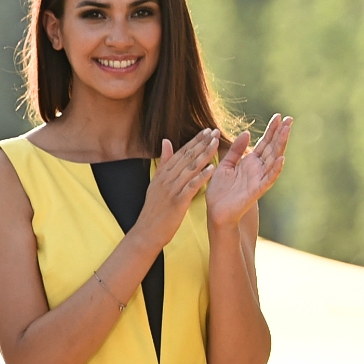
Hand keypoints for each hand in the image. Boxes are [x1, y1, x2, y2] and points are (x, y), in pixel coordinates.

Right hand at [136, 130, 220, 246]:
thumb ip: (164, 163)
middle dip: (202, 143)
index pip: (181, 153)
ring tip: (215, 143)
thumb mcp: (156, 183)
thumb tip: (166, 141)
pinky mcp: (177, 202)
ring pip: (190, 168)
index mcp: (163, 173)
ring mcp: (171, 190)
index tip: (207, 130)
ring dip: (204, 154)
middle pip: (186, 157)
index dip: (195, 141)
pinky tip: (212, 168)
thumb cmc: (155, 209)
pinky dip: (201, 177)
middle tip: (214, 131)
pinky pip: (191, 187)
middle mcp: (166, 178)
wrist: (147, 232)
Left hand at [206, 115, 293, 230]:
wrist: (216, 212)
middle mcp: (258, 169)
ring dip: (280, 146)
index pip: (264, 142)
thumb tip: (247, 132)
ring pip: (273, 159)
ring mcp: (259, 179)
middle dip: (281, 133)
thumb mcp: (226, 165)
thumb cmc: (220, 191)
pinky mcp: (257, 190)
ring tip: (286, 131)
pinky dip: (275, 170)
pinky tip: (281, 159)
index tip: (279, 116)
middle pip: (272, 148)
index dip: (272, 130)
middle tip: (289, 118)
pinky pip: (268, 179)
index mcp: (250, 162)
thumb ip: (236, 150)